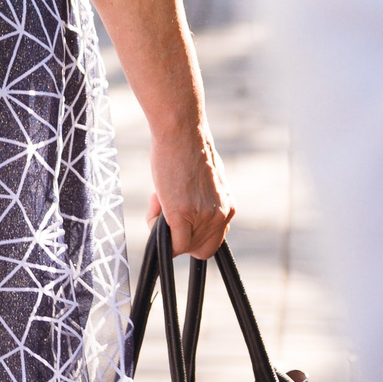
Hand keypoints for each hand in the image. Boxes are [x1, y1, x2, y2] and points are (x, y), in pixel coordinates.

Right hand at [148, 122, 233, 256]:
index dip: (192, 234)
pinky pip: (173, 244)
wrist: (181, 132)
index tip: (178, 216)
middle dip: (180, 238)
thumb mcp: (206, 179)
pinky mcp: (182, 214)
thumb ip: (204, 199)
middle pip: (201, 250)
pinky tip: (155, 205)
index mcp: (228, 206)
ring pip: (183, 247)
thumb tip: (189, 205)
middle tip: (166, 212)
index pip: (213, 239)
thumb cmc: (187, 147)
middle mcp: (220, 215)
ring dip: (164, 230)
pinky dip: (157, 231)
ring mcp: (202, 216)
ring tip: (158, 199)